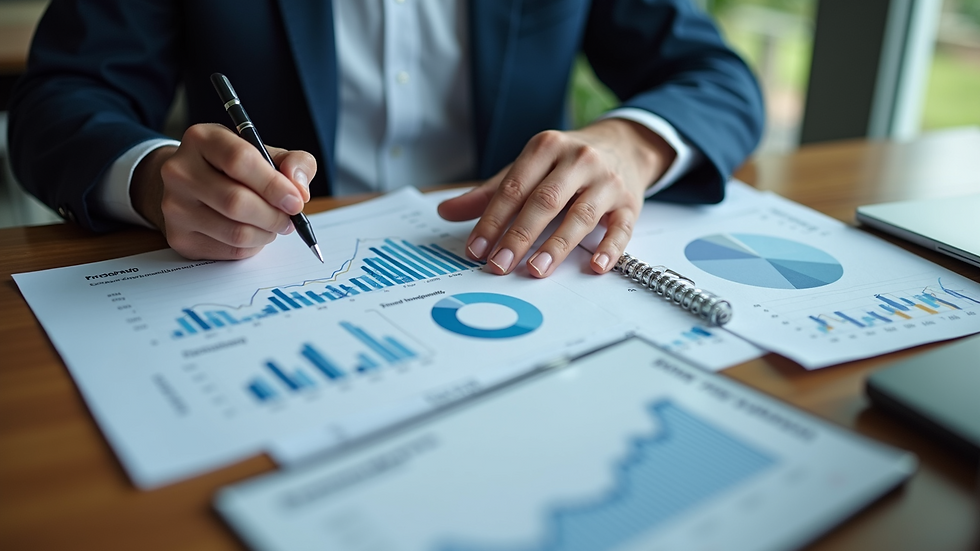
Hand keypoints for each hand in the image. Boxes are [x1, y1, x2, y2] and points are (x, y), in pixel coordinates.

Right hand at [131, 123, 316, 259]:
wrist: (189, 185)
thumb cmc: (234, 168)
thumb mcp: (265, 152)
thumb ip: (294, 163)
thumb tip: (299, 189)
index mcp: (202, 139)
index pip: (240, 161)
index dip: (274, 185)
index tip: (296, 201)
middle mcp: (180, 171)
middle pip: (236, 202)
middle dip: (274, 216)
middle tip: (290, 219)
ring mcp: (174, 206)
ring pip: (235, 232)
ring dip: (266, 233)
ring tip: (272, 225)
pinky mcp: (179, 237)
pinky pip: (229, 251)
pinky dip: (251, 247)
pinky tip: (252, 233)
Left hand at [437, 118, 675, 276]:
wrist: (624, 146)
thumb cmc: (566, 163)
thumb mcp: (528, 168)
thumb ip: (489, 193)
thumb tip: (446, 211)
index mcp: (546, 147)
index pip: (514, 188)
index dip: (493, 220)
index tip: (476, 248)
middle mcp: (579, 160)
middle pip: (544, 201)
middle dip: (519, 236)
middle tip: (499, 265)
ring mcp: (607, 181)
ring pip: (581, 216)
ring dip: (557, 245)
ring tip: (536, 269)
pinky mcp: (630, 203)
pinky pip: (621, 228)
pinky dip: (609, 249)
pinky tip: (594, 267)